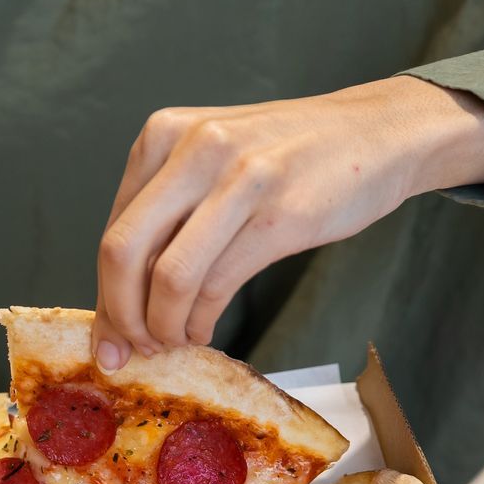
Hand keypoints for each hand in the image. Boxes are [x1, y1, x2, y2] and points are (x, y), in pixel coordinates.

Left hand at [91, 76, 483, 367]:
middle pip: (122, 254)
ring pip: (167, 278)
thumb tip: (116, 301)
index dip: (105, 293)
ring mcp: (238, 180)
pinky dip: (199, 322)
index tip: (110, 333)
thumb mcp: (211, 161)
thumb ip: (164, 214)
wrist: (378, 133)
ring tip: (173, 342)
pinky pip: (216, 286)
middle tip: (130, 350)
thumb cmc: (287, 156)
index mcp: (163, 134)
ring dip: (162, 327)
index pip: (112, 229)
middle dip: (120, 316)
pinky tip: (202, 332)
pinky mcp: (279, 216)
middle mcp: (194, 149)